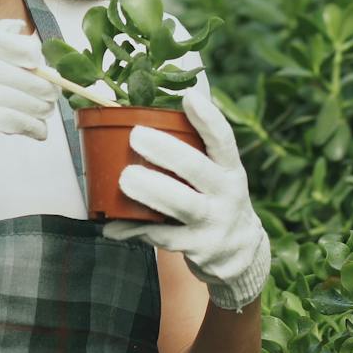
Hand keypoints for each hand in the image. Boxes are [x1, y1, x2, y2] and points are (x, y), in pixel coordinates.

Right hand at [0, 20, 55, 200]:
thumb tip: (20, 27)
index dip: (12, 43)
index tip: (36, 55)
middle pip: (0, 69)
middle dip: (36, 81)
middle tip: (54, 91)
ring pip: (8, 97)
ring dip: (36, 105)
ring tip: (47, 109)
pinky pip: (7, 120)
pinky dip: (30, 124)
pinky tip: (38, 128)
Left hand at [103, 87, 270, 310]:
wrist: (240, 255)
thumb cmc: (215, 201)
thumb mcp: (218, 177)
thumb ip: (193, 152)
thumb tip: (146, 114)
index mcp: (230, 170)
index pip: (223, 140)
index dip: (208, 118)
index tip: (189, 97)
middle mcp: (227, 195)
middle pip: (197, 168)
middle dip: (167, 151)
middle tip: (136, 136)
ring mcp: (213, 223)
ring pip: (182, 204)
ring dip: (151, 190)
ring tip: (125, 178)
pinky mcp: (198, 249)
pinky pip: (161, 237)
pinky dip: (133, 229)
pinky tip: (111, 225)